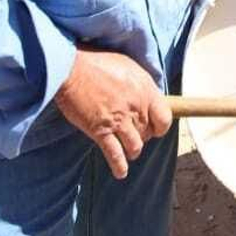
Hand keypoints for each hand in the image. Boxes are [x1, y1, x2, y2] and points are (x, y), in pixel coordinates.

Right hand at [54, 48, 171, 179]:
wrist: (70, 69)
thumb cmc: (96, 63)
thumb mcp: (127, 65)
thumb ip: (140, 83)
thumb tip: (148, 95)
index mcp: (145, 89)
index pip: (165, 117)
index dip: (160, 126)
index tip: (155, 128)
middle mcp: (135, 107)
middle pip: (148, 133)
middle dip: (144, 136)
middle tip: (135, 135)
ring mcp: (118, 120)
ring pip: (136, 146)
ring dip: (133, 151)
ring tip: (129, 151)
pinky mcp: (100, 131)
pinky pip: (115, 155)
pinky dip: (119, 166)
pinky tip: (121, 172)